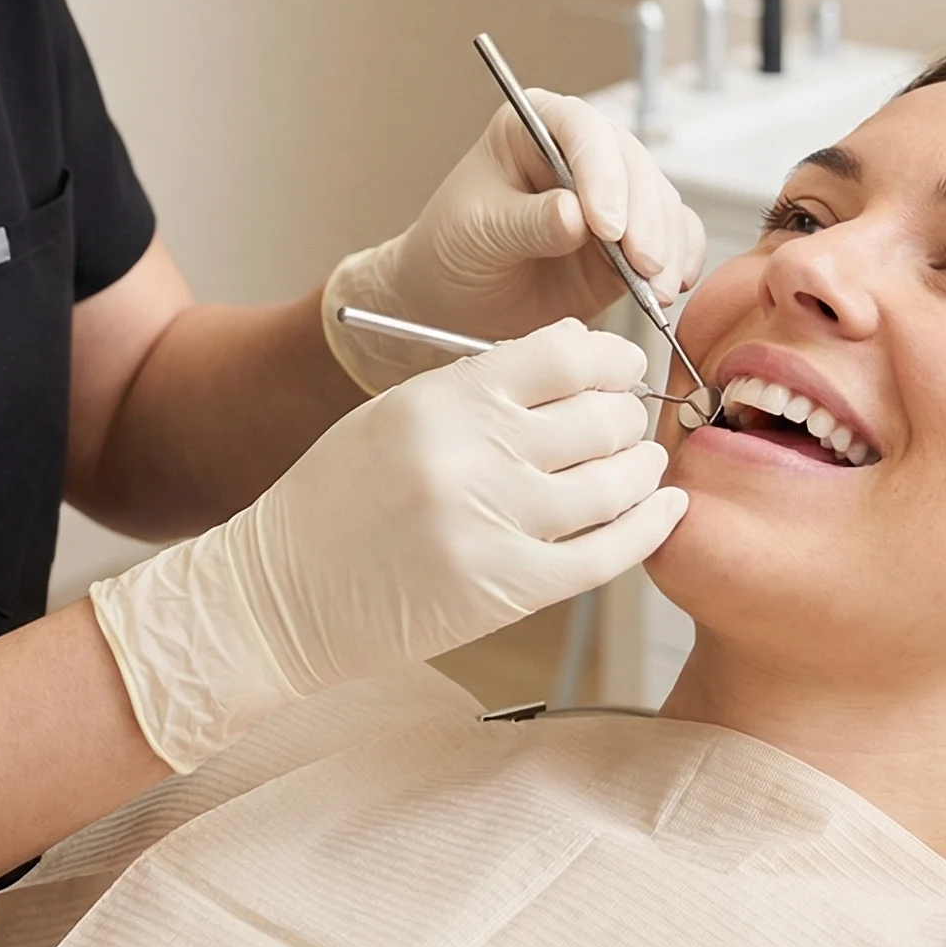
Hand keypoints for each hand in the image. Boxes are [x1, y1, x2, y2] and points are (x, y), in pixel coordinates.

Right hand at [90, 320, 686, 770]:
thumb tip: (577, 353)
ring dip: (642, 469)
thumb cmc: (338, 498)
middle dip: (630, 414)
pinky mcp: (507, 590)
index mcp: (443, 398)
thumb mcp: (397, 414)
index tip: (620, 364)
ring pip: (613, 483)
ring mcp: (492, 524)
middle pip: (599, 415)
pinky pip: (607, 553)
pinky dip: (648, 529)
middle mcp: (472, 453)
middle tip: (631, 420)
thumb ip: (483, 386)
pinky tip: (663, 512)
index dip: (609, 355)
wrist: (282, 594)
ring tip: (644, 466)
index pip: (564, 353)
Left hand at [323, 93, 706, 390]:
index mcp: (532, 127)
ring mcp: (611, 194)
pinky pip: (674, 236)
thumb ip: (526, 222)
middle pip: (631, 163)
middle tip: (643, 264)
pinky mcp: (632, 236)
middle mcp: (578, 153)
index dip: (601, 172)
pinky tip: (670, 287)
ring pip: (659, 201)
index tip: (605, 225)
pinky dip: (681, 260)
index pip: (579, 128)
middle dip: (644, 216)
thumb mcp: (476, 233)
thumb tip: (575, 216)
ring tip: (655, 289)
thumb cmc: (452, 252)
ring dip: (665, 244)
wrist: (456, 305)